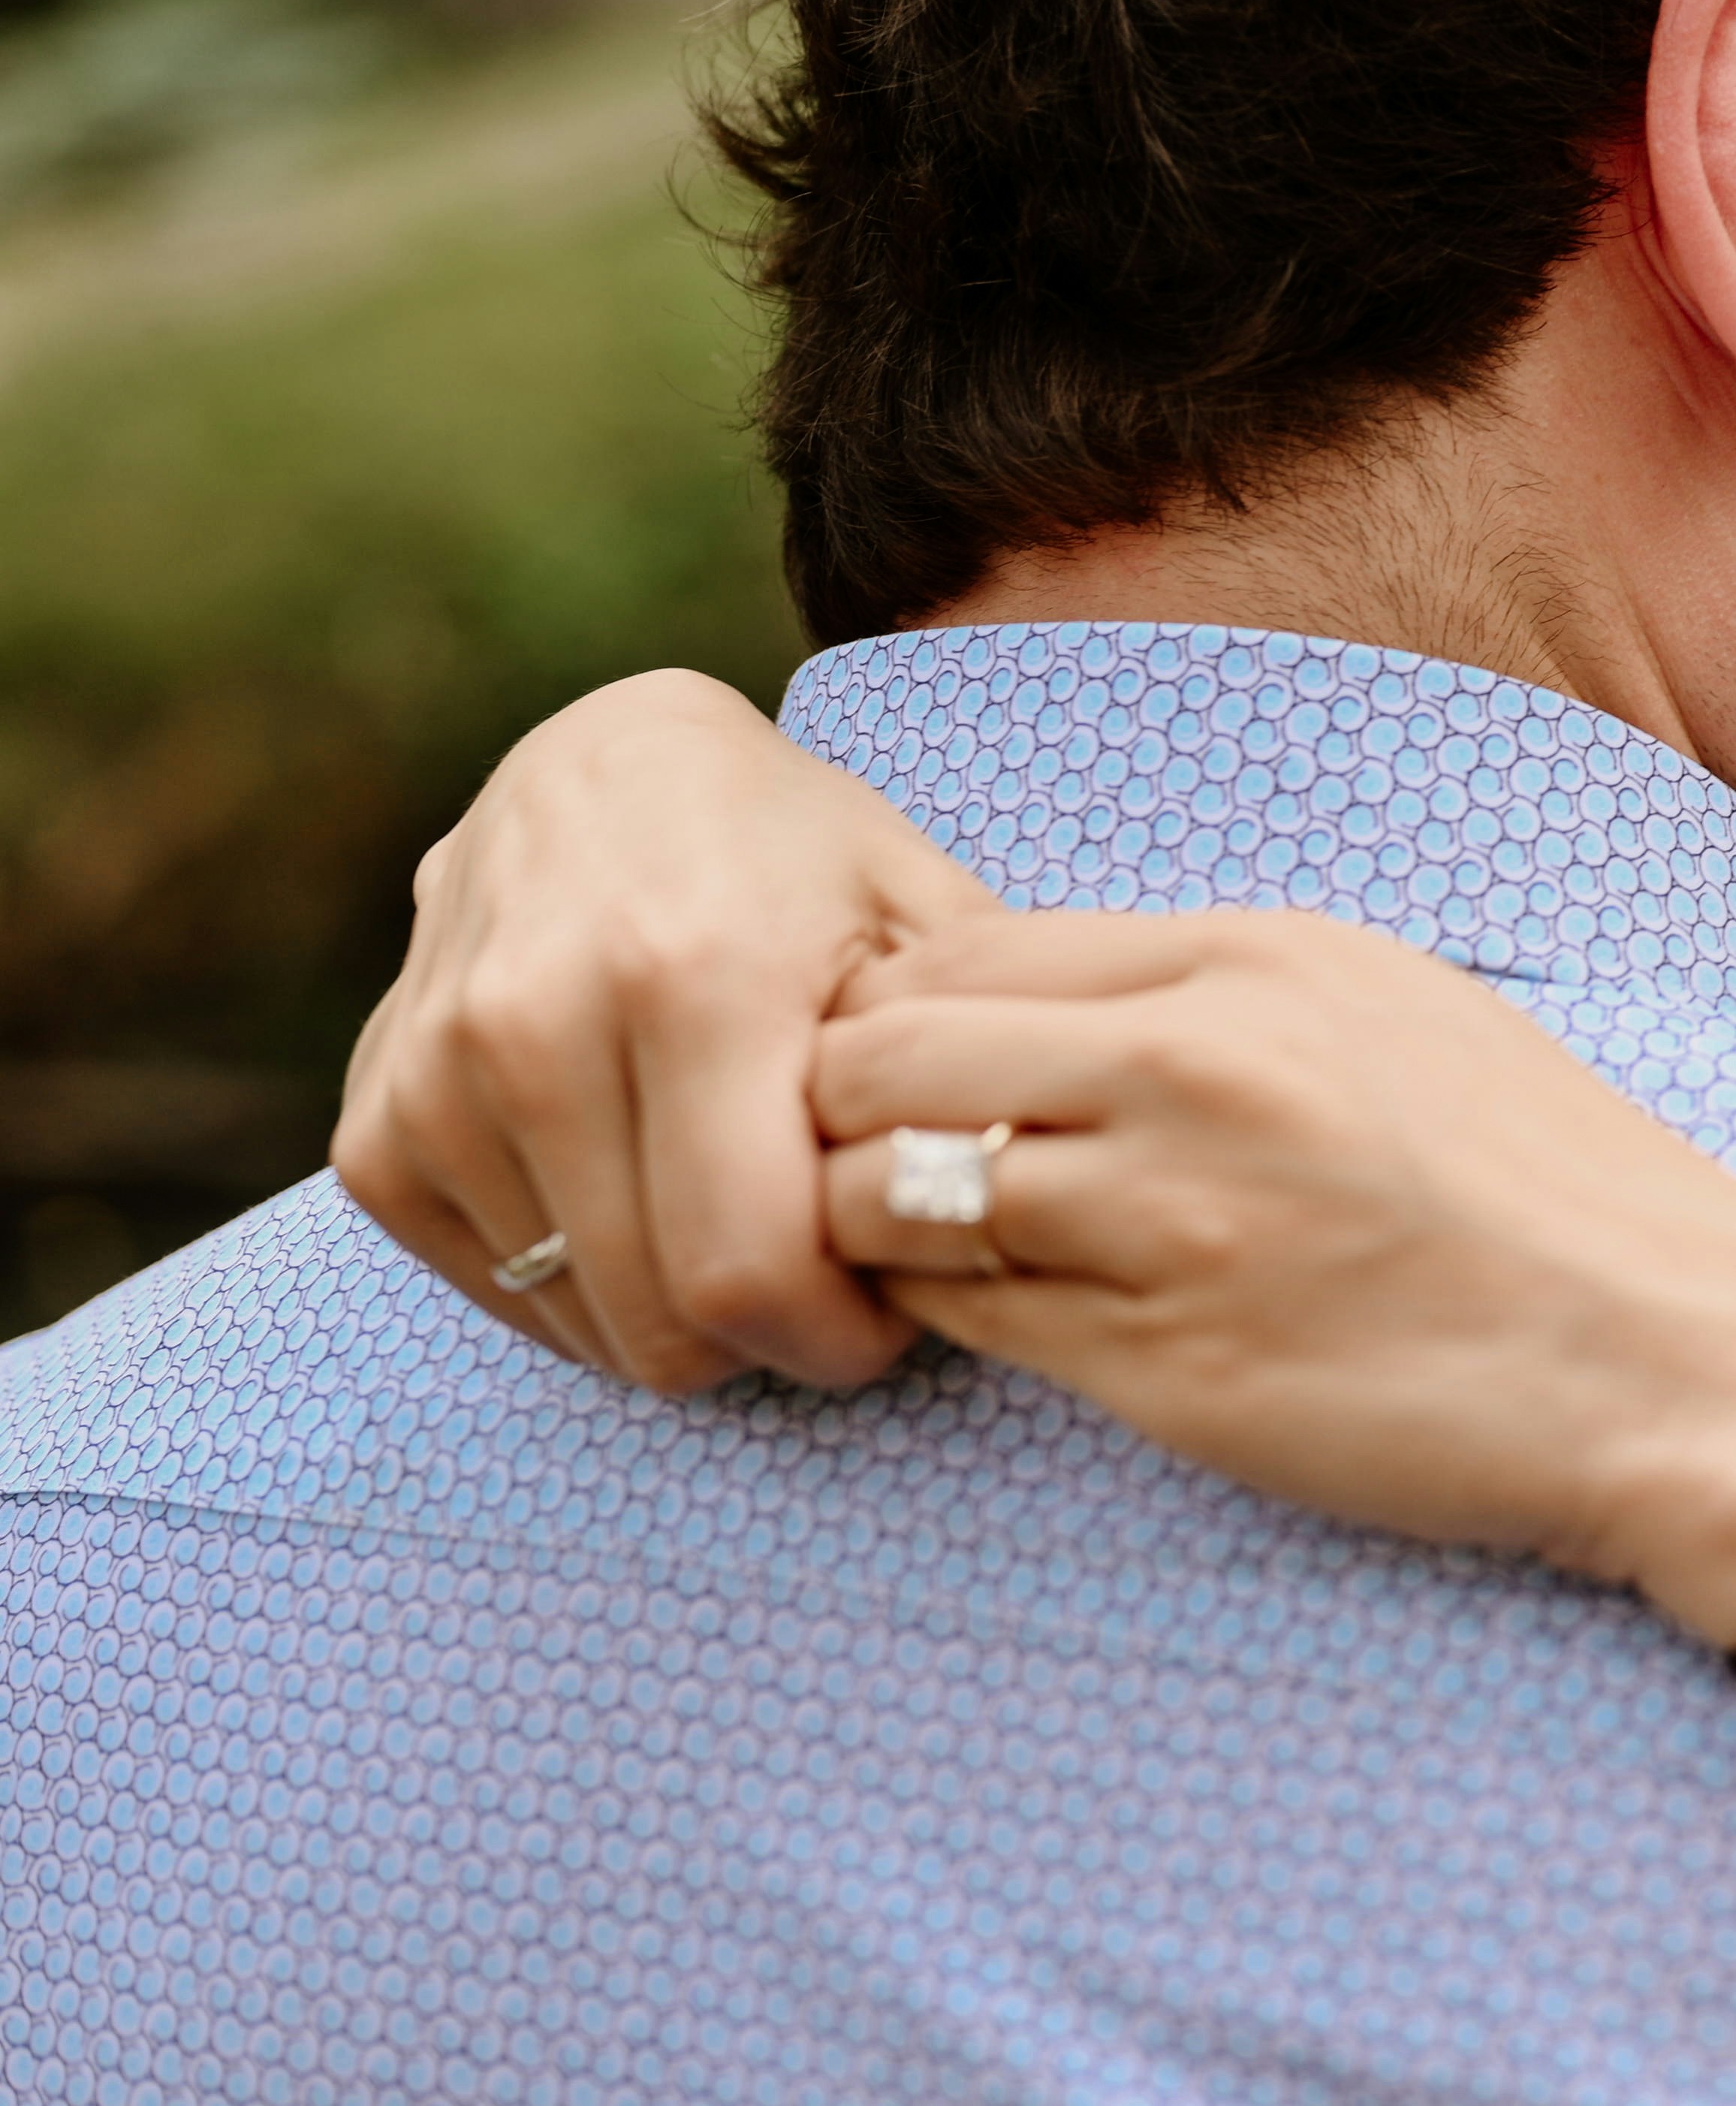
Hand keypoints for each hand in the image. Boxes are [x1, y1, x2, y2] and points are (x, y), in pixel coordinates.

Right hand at [331, 670, 997, 1391]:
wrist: (608, 767)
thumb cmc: (796, 855)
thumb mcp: (918, 916)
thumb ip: (959, 1063)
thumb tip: (989, 1212)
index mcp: (693, 978)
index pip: (747, 1272)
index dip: (836, 1337)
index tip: (887, 1312)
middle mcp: (535, 1027)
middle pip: (659, 1321)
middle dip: (767, 1338)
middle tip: (826, 1278)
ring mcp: (436, 1081)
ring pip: (577, 1322)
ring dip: (675, 1313)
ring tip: (741, 1219)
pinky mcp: (377, 1129)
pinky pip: (491, 1290)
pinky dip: (582, 1288)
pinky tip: (647, 1212)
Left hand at [812, 911, 1735, 1639]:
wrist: (1684, 1358)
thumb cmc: (1547, 1189)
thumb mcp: (1393, 1013)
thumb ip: (1210, 990)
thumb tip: (1022, 995)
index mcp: (1256, 958)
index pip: (954, 946)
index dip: (900, 1013)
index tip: (927, 1073)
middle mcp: (1197, 1067)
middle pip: (875, 1057)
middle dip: (844, 1117)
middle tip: (892, 1170)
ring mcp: (1176, 1223)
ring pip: (887, 1198)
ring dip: (883, 1234)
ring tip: (953, 1256)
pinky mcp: (1170, 1372)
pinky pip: (969, 1328)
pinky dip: (957, 1324)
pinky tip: (1032, 1322)